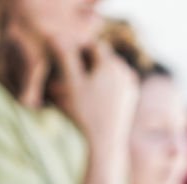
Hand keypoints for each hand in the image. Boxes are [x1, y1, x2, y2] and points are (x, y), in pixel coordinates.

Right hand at [49, 39, 137, 155]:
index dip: (77, 49)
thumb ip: (65, 58)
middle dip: (87, 60)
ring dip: (96, 72)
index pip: (93, 46)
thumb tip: (55, 36)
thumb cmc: (83, 115)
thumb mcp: (70, 85)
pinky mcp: (131, 99)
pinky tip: (90, 96)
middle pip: (103, 57)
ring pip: (110, 71)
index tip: (64, 58)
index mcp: (111, 64)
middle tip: (69, 69)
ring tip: (78, 83)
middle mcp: (125, 72)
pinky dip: (104, 85)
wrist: (103, 145)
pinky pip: (116, 84)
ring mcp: (130, 86)